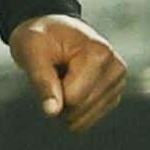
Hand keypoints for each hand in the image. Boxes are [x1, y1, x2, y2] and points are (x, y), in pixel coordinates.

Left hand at [9, 14, 126, 133]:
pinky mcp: (113, 95)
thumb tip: (52, 112)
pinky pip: (88, 119)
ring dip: (64, 105)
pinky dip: (72, 109)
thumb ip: (41, 80)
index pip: (73, 97)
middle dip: (58, 99)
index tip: (47, 66)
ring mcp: (117, 83)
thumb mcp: (31, 50)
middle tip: (52, 72)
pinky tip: (70, 85)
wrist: (50, 31)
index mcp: (99, 53)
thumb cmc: (39, 37)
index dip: (51, 89)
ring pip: (84, 118)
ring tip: (61, 77)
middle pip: (80, 109)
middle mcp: (116, 69)